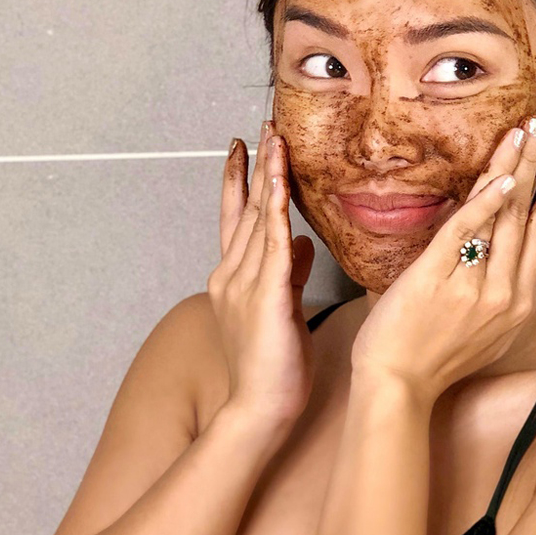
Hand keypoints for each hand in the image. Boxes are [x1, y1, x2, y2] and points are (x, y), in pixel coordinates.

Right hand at [207, 121, 315, 426]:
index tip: (243, 148)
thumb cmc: (272, 365)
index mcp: (235, 277)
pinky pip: (272, 244)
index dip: (240, 181)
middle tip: (265, 126)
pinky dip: (276, 211)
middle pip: (247, 209)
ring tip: (274, 140)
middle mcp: (232, 273)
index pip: (238, 219)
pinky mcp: (265, 295)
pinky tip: (280, 183)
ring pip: (258, 219)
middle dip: (257, 165)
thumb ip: (289, 272)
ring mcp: (243, 283)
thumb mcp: (282, 307)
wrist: (258, 407)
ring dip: (268, 176)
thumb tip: (304, 242)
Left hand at [349, 116, 535, 405]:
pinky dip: (483, 202)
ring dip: (514, 167)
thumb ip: (496, 296)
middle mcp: (504, 293)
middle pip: (527, 217)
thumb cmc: (432, 360)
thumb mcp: (484, 333)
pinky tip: (500, 176)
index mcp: (516, 304)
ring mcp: (473, 287)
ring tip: (525, 133)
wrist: (397, 388)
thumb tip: (500, 260)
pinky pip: (464, 232)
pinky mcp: (436, 278)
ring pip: (502, 216)